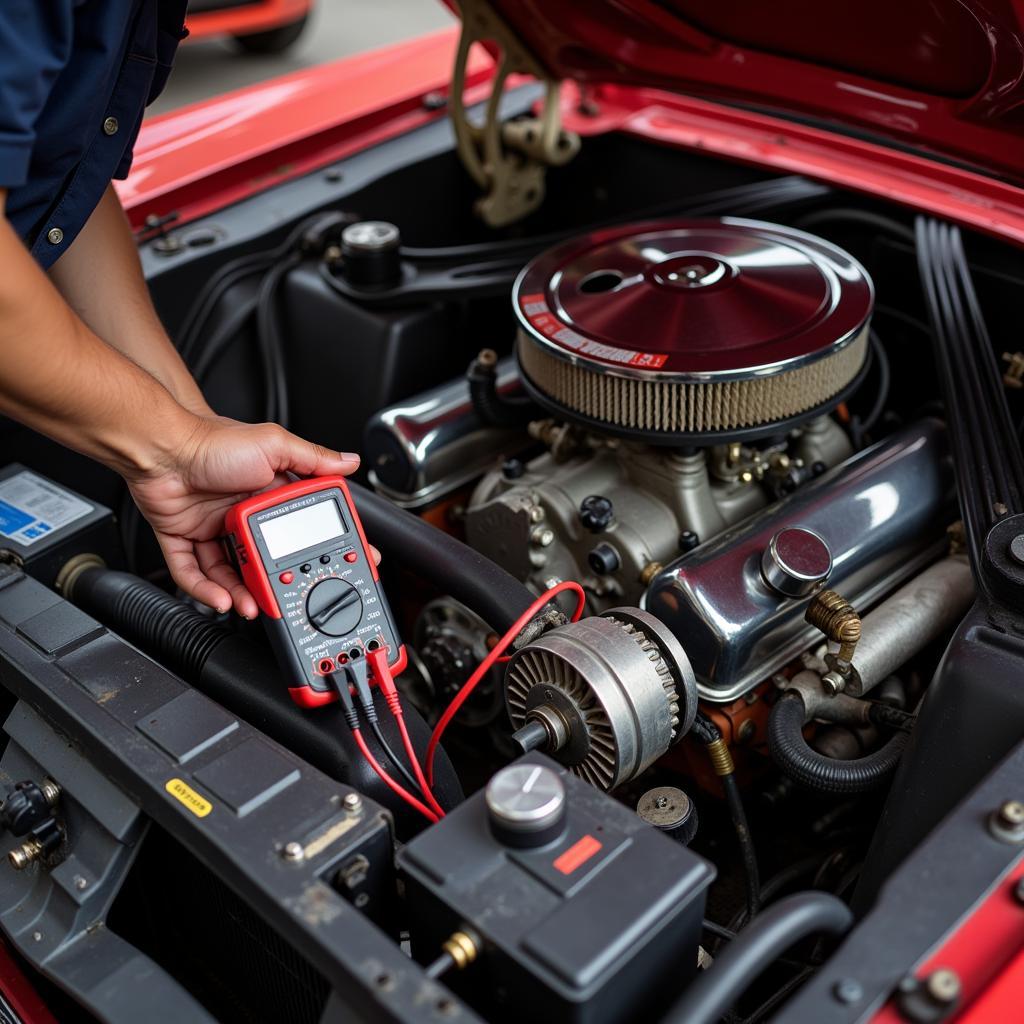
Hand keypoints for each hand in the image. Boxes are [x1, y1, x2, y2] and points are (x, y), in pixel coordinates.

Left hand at [126, 415, 360, 617]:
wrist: (162, 446)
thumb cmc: (214, 441)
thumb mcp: (275, 446)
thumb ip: (314, 458)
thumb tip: (348, 462)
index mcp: (268, 497)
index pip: (299, 531)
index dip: (317, 550)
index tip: (336, 566)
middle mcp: (242, 516)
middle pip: (264, 559)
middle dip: (274, 583)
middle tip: (286, 598)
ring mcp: (213, 530)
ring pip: (230, 573)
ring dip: (240, 593)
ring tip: (249, 605)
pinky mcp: (183, 539)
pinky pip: (194, 573)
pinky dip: (205, 589)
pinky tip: (219, 597)